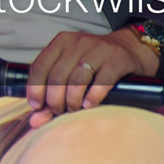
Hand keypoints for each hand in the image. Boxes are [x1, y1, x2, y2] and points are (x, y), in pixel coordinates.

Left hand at [19, 27, 159, 125]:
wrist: (129, 49)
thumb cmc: (93, 64)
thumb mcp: (70, 72)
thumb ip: (50, 95)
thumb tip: (35, 121)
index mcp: (61, 42)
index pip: (39, 67)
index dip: (35, 90)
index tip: (37, 106)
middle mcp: (78, 42)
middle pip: (57, 77)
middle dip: (54, 100)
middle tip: (59, 111)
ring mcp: (98, 49)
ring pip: (76, 80)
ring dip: (72, 101)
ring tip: (73, 109)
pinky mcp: (117, 59)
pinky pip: (101, 82)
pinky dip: (93, 97)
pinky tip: (89, 105)